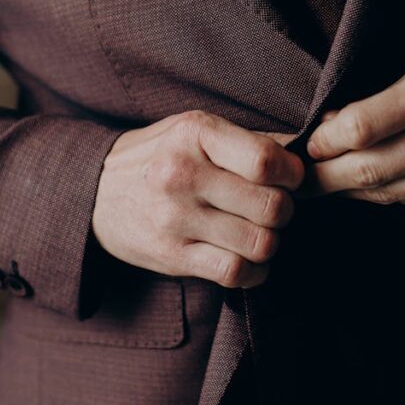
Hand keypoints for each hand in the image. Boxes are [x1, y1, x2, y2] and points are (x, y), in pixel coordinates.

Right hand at [92, 110, 304, 286]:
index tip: (289, 179)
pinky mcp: (171, 255)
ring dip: (270, 242)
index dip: (293, 175)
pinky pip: (235, 273)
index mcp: (195, 133)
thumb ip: (251, 140)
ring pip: (259, 243)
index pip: (266, 161)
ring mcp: (174, 218)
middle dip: (285, 211)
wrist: (96, 191)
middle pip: (271, 206)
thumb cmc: (162, 156)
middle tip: (274, 208)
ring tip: (259, 231)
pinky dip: (254, 271)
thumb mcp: (197, 131)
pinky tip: (248, 258)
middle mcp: (182, 174)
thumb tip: (308, 148)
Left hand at [300, 35, 404, 208]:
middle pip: (365, 170)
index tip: (306, 142)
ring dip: (346, 188)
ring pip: (383, 191)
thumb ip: (388, 98)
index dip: (322, 140)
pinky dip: (381, 192)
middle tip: (295, 178)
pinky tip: (366, 182)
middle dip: (321, 177)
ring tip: (323, 180)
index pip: (360, 127)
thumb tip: (334, 126)